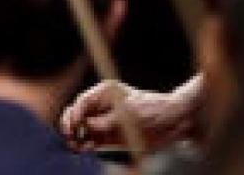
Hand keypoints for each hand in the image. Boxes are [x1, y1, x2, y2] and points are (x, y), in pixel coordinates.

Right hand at [60, 80, 198, 151]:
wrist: (173, 123)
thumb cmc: (153, 111)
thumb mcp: (129, 115)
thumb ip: (107, 121)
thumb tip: (87, 127)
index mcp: (105, 92)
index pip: (82, 102)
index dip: (74, 114)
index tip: (73, 127)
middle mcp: (101, 106)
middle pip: (76, 115)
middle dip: (71, 126)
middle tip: (70, 138)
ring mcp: (103, 121)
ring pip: (80, 130)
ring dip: (75, 138)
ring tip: (75, 147)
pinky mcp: (107, 136)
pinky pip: (90, 141)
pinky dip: (84, 146)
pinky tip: (84, 150)